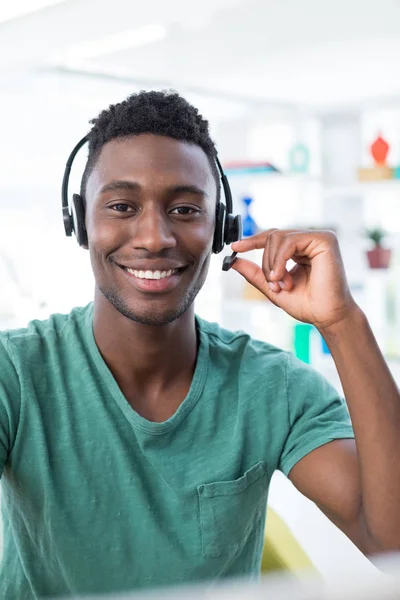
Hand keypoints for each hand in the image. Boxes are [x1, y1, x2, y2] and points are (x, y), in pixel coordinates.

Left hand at [231, 229, 356, 331]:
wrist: (326, 316)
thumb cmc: (307, 304)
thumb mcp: (273, 287)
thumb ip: (255, 273)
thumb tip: (233, 261)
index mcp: (300, 249)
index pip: (273, 237)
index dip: (253, 241)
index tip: (235, 247)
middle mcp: (309, 240)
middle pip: (272, 236)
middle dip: (266, 262)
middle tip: (274, 284)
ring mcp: (318, 238)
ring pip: (277, 237)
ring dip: (272, 264)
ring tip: (281, 284)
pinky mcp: (324, 239)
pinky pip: (289, 241)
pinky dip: (280, 259)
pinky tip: (283, 277)